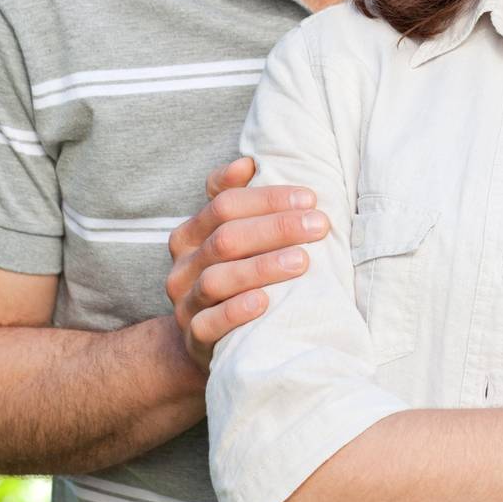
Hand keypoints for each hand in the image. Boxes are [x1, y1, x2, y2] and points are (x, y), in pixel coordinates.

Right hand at [166, 157, 329, 370]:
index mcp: (191, 233)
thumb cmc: (233, 273)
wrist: (207, 337)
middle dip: (276, 229)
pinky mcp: (193, 338)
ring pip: (217, 279)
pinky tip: (263, 302)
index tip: (309, 199)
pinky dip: (235, 312)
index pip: (224, 204)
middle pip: (226, 239)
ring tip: (302, 261)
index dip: (267, 199)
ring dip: (262, 267)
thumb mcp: (230, 234)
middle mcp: (183, 265)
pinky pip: (208, 325)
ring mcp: (185, 302)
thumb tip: (248, 163)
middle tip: (318, 226)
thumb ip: (235, 197)